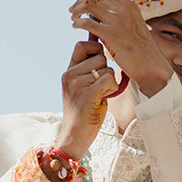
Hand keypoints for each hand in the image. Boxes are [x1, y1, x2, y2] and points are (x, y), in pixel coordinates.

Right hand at [55, 41, 118, 159]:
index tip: (100, 63)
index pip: (82, 45)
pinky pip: (109, 79)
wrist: (74, 136)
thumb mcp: (81, 88)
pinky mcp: (87, 93)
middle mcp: (70, 75)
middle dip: (106, 70)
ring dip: (110, 82)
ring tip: (101, 95)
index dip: (95, 49)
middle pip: (100, 57)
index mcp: (69, 72)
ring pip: (106, 69)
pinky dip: (112, 88)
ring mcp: (77, 83)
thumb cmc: (83, 113)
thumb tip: (103, 55)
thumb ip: (88, 72)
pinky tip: (105, 98)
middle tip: (101, 87)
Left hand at [69, 0, 172, 96]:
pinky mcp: (111, 34)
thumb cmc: (141, 50)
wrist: (151, 66)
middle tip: (72, 9)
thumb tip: (100, 16)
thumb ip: (119, 18)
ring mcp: (118, 21)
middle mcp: (124, 10)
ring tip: (72, 18)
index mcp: (130, 6)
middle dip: (80, 1)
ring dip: (77, 11)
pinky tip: (76, 26)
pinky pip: (88, 23)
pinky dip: (79, 23)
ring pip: (90, 6)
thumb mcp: (134, 26)